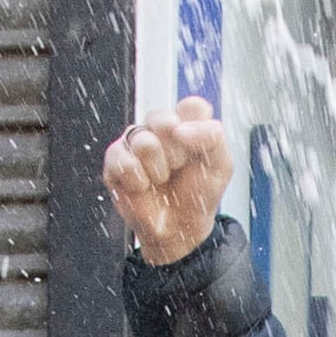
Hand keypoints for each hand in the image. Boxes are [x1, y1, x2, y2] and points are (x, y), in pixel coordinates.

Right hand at [100, 97, 239, 266]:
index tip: (200, 153)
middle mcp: (158, 127)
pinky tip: (143, 187)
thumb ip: (212, 136)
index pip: (192, 107)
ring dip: (158, 168)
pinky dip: (137, 179)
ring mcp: (135, 141)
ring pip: (143, 141)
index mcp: (185, 121)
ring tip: (161, 180)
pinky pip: (122, 159)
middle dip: (177, 152)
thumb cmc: (198, 195)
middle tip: (179, 168)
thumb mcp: (220, 165)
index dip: (198, 131)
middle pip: (164, 120)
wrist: (179, 229)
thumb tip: (178, 129)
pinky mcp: (115, 159)